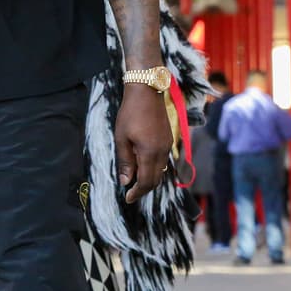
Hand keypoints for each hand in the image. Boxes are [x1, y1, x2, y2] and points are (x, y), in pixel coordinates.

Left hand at [114, 85, 172, 202]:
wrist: (147, 92)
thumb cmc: (130, 114)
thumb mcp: (122, 138)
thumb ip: (125, 161)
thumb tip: (126, 181)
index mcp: (150, 152)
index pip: (146, 181)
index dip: (137, 192)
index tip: (127, 198)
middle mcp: (163, 151)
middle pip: (156, 179)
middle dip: (143, 189)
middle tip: (130, 194)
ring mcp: (168, 145)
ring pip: (161, 171)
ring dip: (149, 179)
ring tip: (135, 182)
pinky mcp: (169, 139)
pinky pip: (163, 161)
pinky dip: (154, 169)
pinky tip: (143, 167)